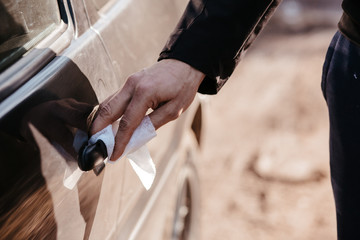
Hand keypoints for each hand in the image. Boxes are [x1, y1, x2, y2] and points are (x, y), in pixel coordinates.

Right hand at [90, 59, 204, 159]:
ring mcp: (127, 82)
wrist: (184, 64)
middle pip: (107, 111)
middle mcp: (131, 85)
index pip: (127, 123)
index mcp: (144, 93)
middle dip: (98, 131)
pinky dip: (107, 113)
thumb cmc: (182, 86)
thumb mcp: (173, 110)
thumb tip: (135, 137)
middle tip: (96, 147)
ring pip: (106, 104)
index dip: (119, 141)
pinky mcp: (128, 82)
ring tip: (99, 139)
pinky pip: (113, 99)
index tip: (113, 155)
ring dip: (100, 122)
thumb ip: (152, 124)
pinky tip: (108, 125)